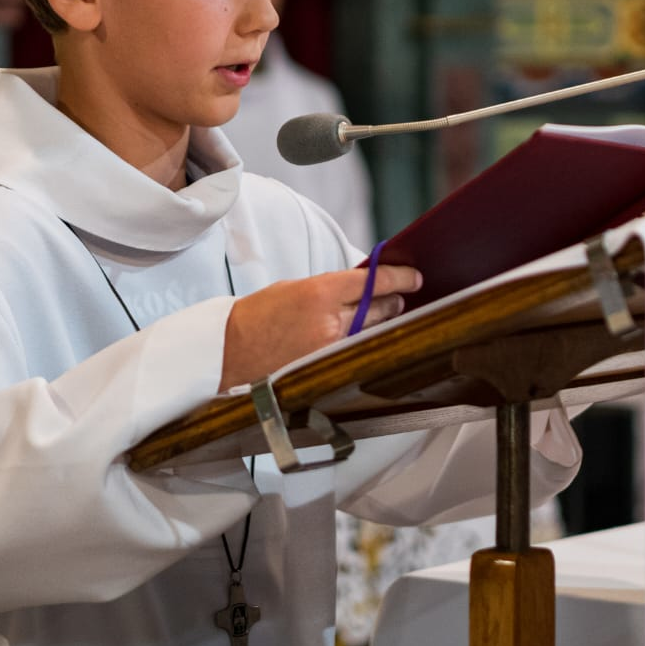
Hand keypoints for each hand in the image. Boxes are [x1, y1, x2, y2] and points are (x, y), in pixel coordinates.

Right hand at [221, 266, 421, 390]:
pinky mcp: (326, 368)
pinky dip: (364, 341)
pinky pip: (357, 350)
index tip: (414, 277)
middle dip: (394, 300)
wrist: (230, 350)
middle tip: (401, 295)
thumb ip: (331, 287)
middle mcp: (329, 321)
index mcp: (319, 292)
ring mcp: (330, 349)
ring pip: (373, 331)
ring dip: (383, 321)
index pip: (372, 282)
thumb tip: (363, 286)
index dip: (399, 278)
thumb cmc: (258, 315)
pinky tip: (366, 336)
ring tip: (387, 313)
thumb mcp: (294, 287)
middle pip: (381, 308)